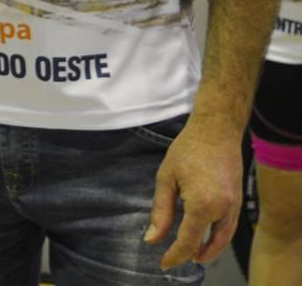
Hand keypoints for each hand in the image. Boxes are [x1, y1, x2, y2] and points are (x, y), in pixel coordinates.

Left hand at [144, 116, 240, 268]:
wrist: (216, 130)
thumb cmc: (186, 149)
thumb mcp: (166, 178)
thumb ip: (161, 211)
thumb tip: (152, 239)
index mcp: (201, 205)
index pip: (188, 242)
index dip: (175, 255)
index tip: (163, 263)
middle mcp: (222, 210)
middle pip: (206, 244)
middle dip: (191, 254)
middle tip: (175, 257)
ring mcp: (234, 207)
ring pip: (222, 239)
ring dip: (208, 250)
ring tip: (192, 253)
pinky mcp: (239, 201)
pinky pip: (230, 227)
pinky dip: (219, 237)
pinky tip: (207, 236)